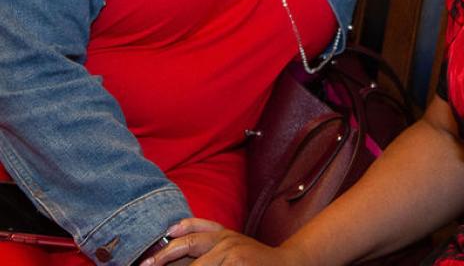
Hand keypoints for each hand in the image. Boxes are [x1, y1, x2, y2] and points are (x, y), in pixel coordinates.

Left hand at [146, 218, 301, 265]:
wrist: (286, 265)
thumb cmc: (254, 260)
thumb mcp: (232, 245)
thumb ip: (208, 247)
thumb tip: (172, 252)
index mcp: (223, 234)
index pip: (193, 230)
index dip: (170, 238)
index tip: (149, 254)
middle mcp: (226, 240)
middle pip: (188, 245)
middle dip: (163, 257)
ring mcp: (231, 255)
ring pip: (197, 265)